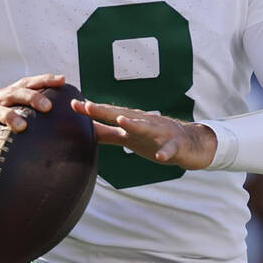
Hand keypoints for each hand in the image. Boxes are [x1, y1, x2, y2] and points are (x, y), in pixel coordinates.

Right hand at [0, 74, 65, 166]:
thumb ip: (18, 124)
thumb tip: (52, 133)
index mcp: (0, 98)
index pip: (23, 85)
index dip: (42, 81)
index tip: (62, 80)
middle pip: (11, 93)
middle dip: (31, 97)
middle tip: (48, 106)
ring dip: (9, 117)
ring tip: (23, 127)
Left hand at [70, 100, 216, 169]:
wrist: (189, 144)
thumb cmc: (155, 138)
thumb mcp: (128, 136)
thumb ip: (107, 133)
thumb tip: (84, 129)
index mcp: (132, 122)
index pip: (109, 114)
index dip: (91, 110)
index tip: (73, 105)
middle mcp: (145, 123)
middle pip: (123, 116)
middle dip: (105, 111)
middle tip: (88, 106)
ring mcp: (161, 133)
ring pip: (146, 128)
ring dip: (134, 124)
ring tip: (122, 121)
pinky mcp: (175, 145)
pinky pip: (169, 149)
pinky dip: (165, 152)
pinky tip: (160, 157)